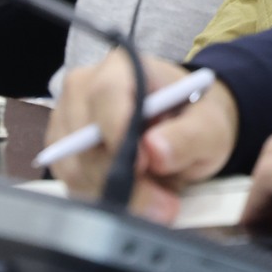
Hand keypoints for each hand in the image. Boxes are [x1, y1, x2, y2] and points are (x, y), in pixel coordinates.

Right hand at [47, 53, 239, 221]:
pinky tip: (133, 199)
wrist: (181, 127)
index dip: (118, 130)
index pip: (105, 92)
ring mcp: (68, 119)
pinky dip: (102, 198)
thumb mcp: (209, 126)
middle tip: (164, 205)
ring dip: (115, 194)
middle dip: (123, 178)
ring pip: (75, 167)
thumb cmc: (193, 117)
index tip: (142, 164)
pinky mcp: (62, 152)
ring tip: (156, 202)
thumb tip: (154, 150)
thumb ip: (188, 136)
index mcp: (123, 66)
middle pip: (84, 137)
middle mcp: (85, 87)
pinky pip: (71, 183)